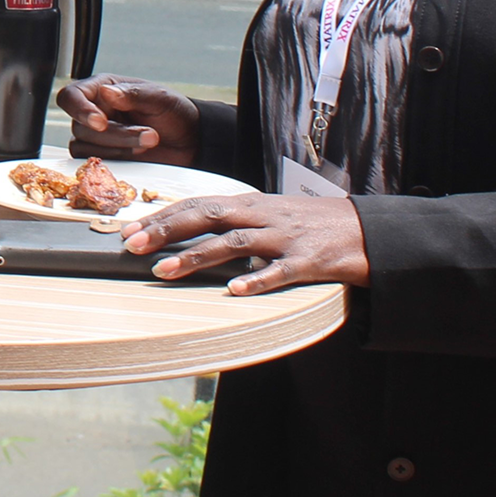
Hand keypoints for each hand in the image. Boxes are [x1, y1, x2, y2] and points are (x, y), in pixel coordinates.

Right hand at [57, 75, 199, 164]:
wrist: (189, 141)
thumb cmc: (174, 113)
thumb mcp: (160, 99)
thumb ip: (133, 94)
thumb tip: (106, 92)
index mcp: (104, 89)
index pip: (72, 96)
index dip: (79, 109)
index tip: (100, 123)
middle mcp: (95, 111)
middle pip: (80, 126)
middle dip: (116, 134)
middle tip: (150, 135)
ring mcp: (96, 137)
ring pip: (85, 147)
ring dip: (119, 148)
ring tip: (149, 142)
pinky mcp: (103, 157)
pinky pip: (92, 163)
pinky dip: (116, 160)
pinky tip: (138, 154)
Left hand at [121, 194, 369, 294]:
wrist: (365, 230)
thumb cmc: (312, 224)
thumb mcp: (270, 215)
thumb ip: (236, 222)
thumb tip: (190, 232)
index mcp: (252, 204)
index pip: (200, 204)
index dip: (164, 215)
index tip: (130, 229)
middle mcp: (264, 216)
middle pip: (209, 216)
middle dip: (168, 230)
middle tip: (134, 245)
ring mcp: (285, 238)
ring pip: (234, 243)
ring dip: (196, 256)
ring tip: (164, 271)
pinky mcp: (308, 261)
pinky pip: (279, 271)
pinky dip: (255, 280)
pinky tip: (234, 292)